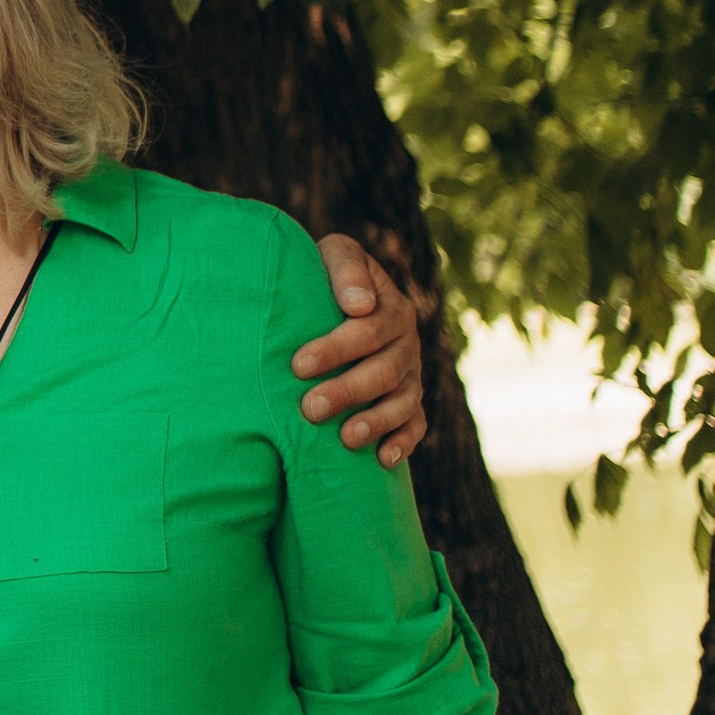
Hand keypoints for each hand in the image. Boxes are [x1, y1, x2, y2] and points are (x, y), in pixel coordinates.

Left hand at [297, 235, 427, 463]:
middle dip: (348, 391)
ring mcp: (411, 375)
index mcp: (391, 307)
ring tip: (346, 438)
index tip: (298, 365)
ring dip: (376, 422)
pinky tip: (383, 459)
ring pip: (403, 402)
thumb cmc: (325, 274)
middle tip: (310, 408)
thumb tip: (360, 305)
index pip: (369, 330)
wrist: (335, 296)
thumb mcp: (334, 256)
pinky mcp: (410, 402)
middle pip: (384, 371)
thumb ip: (347, 269)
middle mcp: (406, 342)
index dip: (336, 349)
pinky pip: (416, 424)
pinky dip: (403, 442)